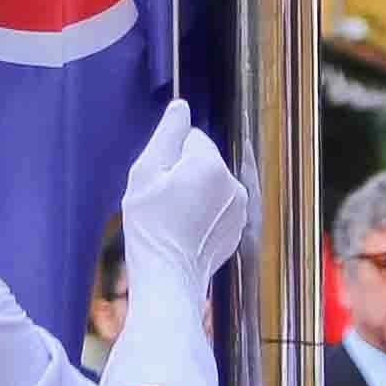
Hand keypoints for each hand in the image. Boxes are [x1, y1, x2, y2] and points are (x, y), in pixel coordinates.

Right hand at [114, 100, 250, 287]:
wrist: (168, 278)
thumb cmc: (150, 227)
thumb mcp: (145, 173)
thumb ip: (167, 134)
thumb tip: (181, 107)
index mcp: (212, 165)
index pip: (191, 138)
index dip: (169, 157)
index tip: (159, 183)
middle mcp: (234, 183)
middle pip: (203, 161)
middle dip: (183, 174)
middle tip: (163, 203)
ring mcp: (240, 209)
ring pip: (211, 184)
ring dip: (195, 194)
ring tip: (174, 220)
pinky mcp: (238, 229)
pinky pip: (218, 207)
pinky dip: (204, 214)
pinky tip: (186, 232)